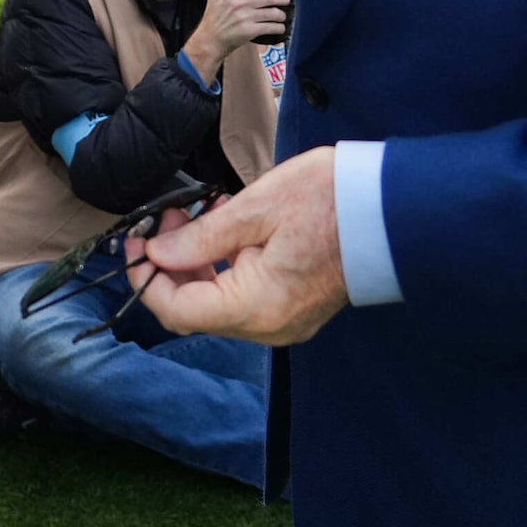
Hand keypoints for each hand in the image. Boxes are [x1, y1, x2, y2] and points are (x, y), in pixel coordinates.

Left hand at [124, 146, 345, 346]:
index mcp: (256, 307)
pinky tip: (223, 229)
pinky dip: (223, 268)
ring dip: (195, 263)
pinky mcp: (296, 308)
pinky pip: (243, 298)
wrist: (392, 208)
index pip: (176, 311)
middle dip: (169, 264)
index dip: (145, 278)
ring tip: (193, 215)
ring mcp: (286, 321)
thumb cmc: (329, 200)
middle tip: (166, 216)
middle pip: (195, 310)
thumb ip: (200, 238)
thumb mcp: (255, 209)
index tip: (135, 240)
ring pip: (217, 304)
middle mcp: (270, 327)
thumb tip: (156, 254)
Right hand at [179, 0, 288, 86]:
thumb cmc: (214, 16)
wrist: (210, 39)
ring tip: (281, 15)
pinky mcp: (250, 31)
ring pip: (274, 13)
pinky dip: (279, 27)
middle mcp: (238, 3)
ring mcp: (245, 17)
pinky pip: (272, 27)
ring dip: (282, 14)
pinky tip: (279, 27)